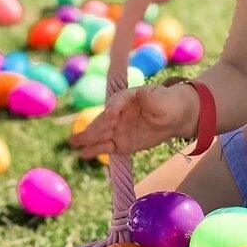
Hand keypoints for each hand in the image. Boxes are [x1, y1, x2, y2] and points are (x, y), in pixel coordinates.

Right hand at [70, 83, 198, 158]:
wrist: (172, 118)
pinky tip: (83, 153)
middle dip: (96, 126)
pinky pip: (106, 146)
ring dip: (87, 138)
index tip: (111, 115)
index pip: (117, 102)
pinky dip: (95, 150)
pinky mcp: (119, 143)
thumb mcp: (162, 100)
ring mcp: (116, 128)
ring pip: (100, 133)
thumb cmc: (166, 104)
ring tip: (74, 142)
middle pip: (104, 119)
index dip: (114, 108)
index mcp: (126, 97)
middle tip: (87, 134)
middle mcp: (117, 112)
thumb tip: (142, 93)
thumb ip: (151, 98)